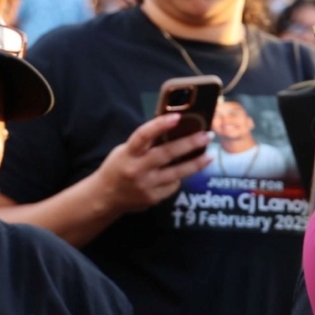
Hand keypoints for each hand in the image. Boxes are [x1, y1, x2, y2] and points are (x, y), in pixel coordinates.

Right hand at [97, 113, 212, 215]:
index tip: (177, 116)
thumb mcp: (125, 151)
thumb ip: (145, 143)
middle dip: (189, 144)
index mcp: (128, 153)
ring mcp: (146, 185)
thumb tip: (173, 128)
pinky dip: (180, 177)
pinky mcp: (153, 198)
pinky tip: (185, 172)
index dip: (160, 125)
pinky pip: (172, 185)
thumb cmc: (119, 167)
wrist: (105, 197)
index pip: (144, 135)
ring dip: (196, 164)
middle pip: (166, 154)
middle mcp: (137, 169)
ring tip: (209, 155)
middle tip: (207, 136)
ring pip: (177, 173)